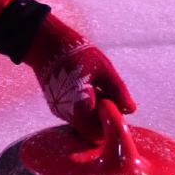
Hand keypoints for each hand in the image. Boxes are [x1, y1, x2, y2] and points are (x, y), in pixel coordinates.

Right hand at [23, 12, 133, 141]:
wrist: (44, 41)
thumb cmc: (75, 52)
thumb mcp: (104, 69)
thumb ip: (118, 91)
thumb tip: (131, 109)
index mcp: (79, 106)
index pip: (96, 133)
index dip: (109, 123)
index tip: (115, 105)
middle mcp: (66, 112)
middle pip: (89, 128)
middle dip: (101, 116)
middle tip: (106, 93)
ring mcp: (58, 108)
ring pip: (82, 120)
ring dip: (92, 109)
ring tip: (94, 85)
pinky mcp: (55, 102)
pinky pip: (73, 111)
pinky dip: (82, 104)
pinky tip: (84, 85)